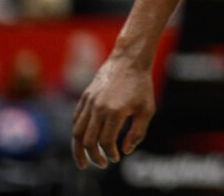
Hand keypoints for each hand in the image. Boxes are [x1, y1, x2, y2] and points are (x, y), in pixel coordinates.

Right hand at [70, 53, 154, 169]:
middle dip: (93, 157)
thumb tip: (125, 151)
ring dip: (79, 150)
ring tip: (83, 161)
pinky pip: (77, 120)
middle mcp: (98, 108)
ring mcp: (89, 102)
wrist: (129, 60)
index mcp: (115, 112)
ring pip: (77, 132)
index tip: (116, 158)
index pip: (105, 142)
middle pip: (88, 141)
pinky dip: (78, 133)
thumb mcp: (147, 109)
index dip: (110, 154)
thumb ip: (137, 133)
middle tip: (102, 164)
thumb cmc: (141, 85)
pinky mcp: (84, 97)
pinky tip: (84, 140)